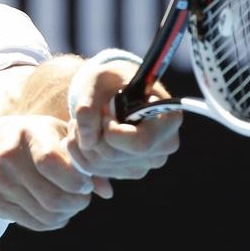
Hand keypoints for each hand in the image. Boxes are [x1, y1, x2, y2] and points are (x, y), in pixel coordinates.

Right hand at [0, 115, 95, 231]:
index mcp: (28, 133)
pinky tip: (58, 212)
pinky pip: (32, 223)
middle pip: (50, 196)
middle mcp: (7, 157)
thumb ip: (84, 160)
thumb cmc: (39, 138)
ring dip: (66, 214)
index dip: (74, 180)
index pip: (49, 162)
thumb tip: (106, 192)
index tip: (86, 184)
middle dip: (76, 203)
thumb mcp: (60, 136)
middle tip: (84, 198)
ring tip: (72, 205)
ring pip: (43, 214)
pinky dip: (52, 222)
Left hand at [63, 59, 181, 195]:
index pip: (140, 142)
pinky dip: (81, 153)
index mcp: (169, 118)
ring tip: (80, 122)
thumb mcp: (97, 80)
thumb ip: (87, 105)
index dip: (112, 132)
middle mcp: (164, 145)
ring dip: (80, 144)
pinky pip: (96, 171)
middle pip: (114, 156)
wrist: (112, 89)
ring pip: (101, 165)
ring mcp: (148, 162)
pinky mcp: (130, 170)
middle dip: (89, 135)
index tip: (103, 114)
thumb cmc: (110, 79)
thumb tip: (87, 140)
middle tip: (82, 115)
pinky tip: (84, 134)